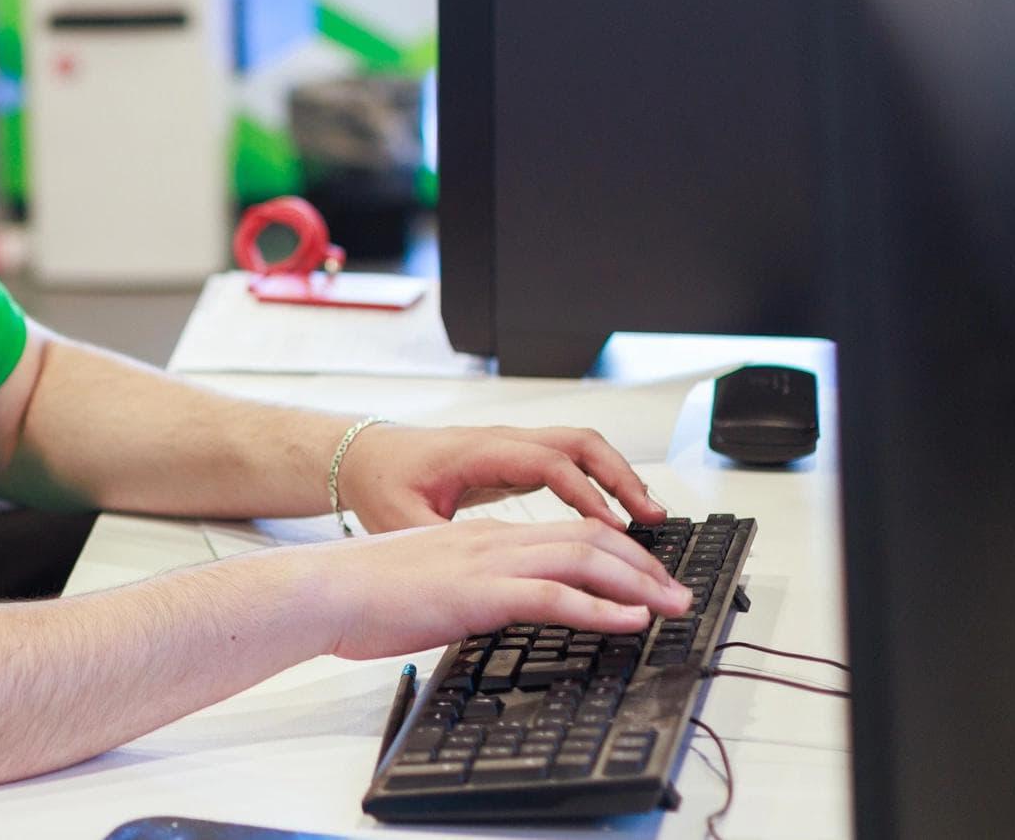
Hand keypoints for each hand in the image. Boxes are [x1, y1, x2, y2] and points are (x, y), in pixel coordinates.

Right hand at [306, 518, 692, 660]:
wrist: (322, 589)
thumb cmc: (361, 595)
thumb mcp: (428, 589)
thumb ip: (466, 594)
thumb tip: (489, 616)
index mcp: (481, 538)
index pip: (566, 533)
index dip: (617, 552)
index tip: (647, 578)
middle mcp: (492, 541)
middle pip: (588, 538)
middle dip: (643, 565)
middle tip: (678, 593)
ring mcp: (486, 563)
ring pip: (583, 558)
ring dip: (638, 582)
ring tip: (671, 605)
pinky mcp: (477, 592)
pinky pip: (553, 594)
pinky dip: (600, 606)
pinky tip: (630, 620)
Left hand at [340, 424, 666, 533]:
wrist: (361, 457)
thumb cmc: (380, 483)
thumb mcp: (403, 518)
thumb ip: (443, 541)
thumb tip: (477, 574)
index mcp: (477, 451)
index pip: (548, 464)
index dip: (586, 495)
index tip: (614, 529)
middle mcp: (501, 442)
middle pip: (579, 444)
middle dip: (621, 478)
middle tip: (653, 519)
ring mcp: (510, 448)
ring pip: (579, 448)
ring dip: (617, 478)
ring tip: (649, 519)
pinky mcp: (513, 461)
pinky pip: (568, 463)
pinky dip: (598, 484)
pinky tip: (615, 518)